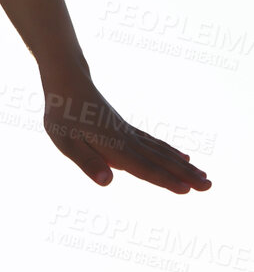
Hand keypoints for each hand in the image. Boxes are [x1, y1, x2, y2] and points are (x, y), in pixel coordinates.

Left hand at [41, 79, 211, 192]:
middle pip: (159, 160)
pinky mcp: (125, 128)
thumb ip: (87, 161)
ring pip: (160, 151)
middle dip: (184, 174)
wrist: (66, 81)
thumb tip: (107, 182)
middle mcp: (126, 140)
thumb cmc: (62, 114)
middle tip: (210, 186)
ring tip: (204, 176)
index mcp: (113, 146)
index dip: (165, 180)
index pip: (143, 168)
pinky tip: (181, 156)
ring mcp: (128, 133)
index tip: (188, 190)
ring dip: (182, 165)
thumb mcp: (65, 141)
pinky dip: (169, 151)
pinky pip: (153, 142)